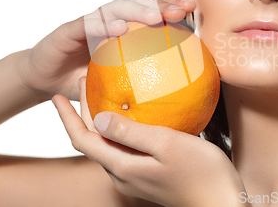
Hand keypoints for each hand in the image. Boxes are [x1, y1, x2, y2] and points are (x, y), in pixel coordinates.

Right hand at [17, 0, 195, 100]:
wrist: (44, 82)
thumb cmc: (86, 84)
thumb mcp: (117, 86)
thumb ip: (141, 86)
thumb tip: (179, 98)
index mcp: (123, 29)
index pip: (151, 12)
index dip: (171, 7)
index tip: (193, 11)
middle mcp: (108, 20)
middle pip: (139, 3)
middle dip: (162, 4)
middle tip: (182, 11)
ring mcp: (90, 22)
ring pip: (116, 7)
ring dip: (137, 10)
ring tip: (155, 18)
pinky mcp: (69, 29)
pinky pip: (88, 23)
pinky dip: (104, 25)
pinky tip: (120, 29)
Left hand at [52, 78, 247, 206]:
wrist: (221, 203)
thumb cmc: (201, 172)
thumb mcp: (166, 144)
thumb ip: (131, 132)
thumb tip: (98, 118)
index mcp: (123, 166)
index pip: (83, 140)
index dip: (67, 118)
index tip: (56, 96)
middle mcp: (122, 174)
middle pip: (93, 142)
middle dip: (83, 113)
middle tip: (86, 82)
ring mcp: (135, 177)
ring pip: (108, 145)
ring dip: (100, 120)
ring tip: (103, 94)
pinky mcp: (147, 175)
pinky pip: (124, 149)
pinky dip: (119, 129)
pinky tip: (132, 116)